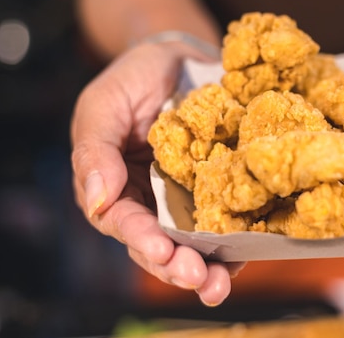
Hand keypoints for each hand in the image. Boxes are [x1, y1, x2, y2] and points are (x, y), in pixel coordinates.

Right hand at [70, 42, 241, 305]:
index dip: (142, 240)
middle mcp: (154, 202)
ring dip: (208, 268)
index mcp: (119, 189)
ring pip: (196, 243)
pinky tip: (249, 255)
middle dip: (178, 266)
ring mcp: (190, 199)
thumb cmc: (134, 79)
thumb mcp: (103, 106)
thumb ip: (95, 152)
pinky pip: (230, 220)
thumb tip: (97, 201)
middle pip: (162, 245)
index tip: (161, 251)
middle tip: (198, 279)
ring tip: (219, 284)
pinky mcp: (222, 190)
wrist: (179, 57)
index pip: (125, 223)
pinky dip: (238, 242)